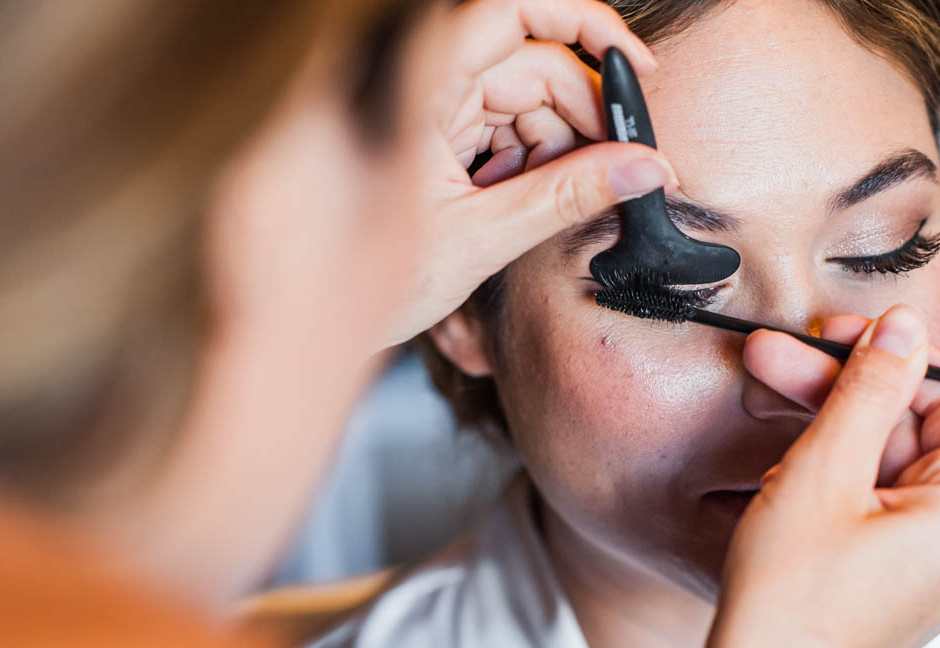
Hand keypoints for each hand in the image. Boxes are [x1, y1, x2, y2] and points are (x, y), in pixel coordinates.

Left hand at [381, 0, 677, 347]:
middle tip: (614, 168)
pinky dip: (509, 157)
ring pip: (508, 95)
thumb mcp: (477, 240)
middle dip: (574, 114)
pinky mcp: (412, 130)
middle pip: (523, 62)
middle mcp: (408, 78)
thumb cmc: (358, 285)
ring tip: (529, 207)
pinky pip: (481, 120)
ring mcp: (410, 103)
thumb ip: (565, 197)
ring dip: (541, 145)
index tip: (634, 67)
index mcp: (413, 83)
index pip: (512, 9)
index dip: (584, 25)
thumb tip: (644, 169)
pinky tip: (501, 202)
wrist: (294, 325)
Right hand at [672, 305, 939, 647]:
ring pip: (887, 469)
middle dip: (841, 392)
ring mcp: (932, 567)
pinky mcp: (896, 584)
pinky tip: (785, 477)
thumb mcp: (823, 471)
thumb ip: (867, 390)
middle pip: (912, 431)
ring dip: (830, 434)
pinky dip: (834, 481)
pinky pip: (876, 510)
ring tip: (769, 426)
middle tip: (778, 361)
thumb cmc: (789, 600)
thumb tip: (903, 328)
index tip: (833, 335)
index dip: (891, 355)